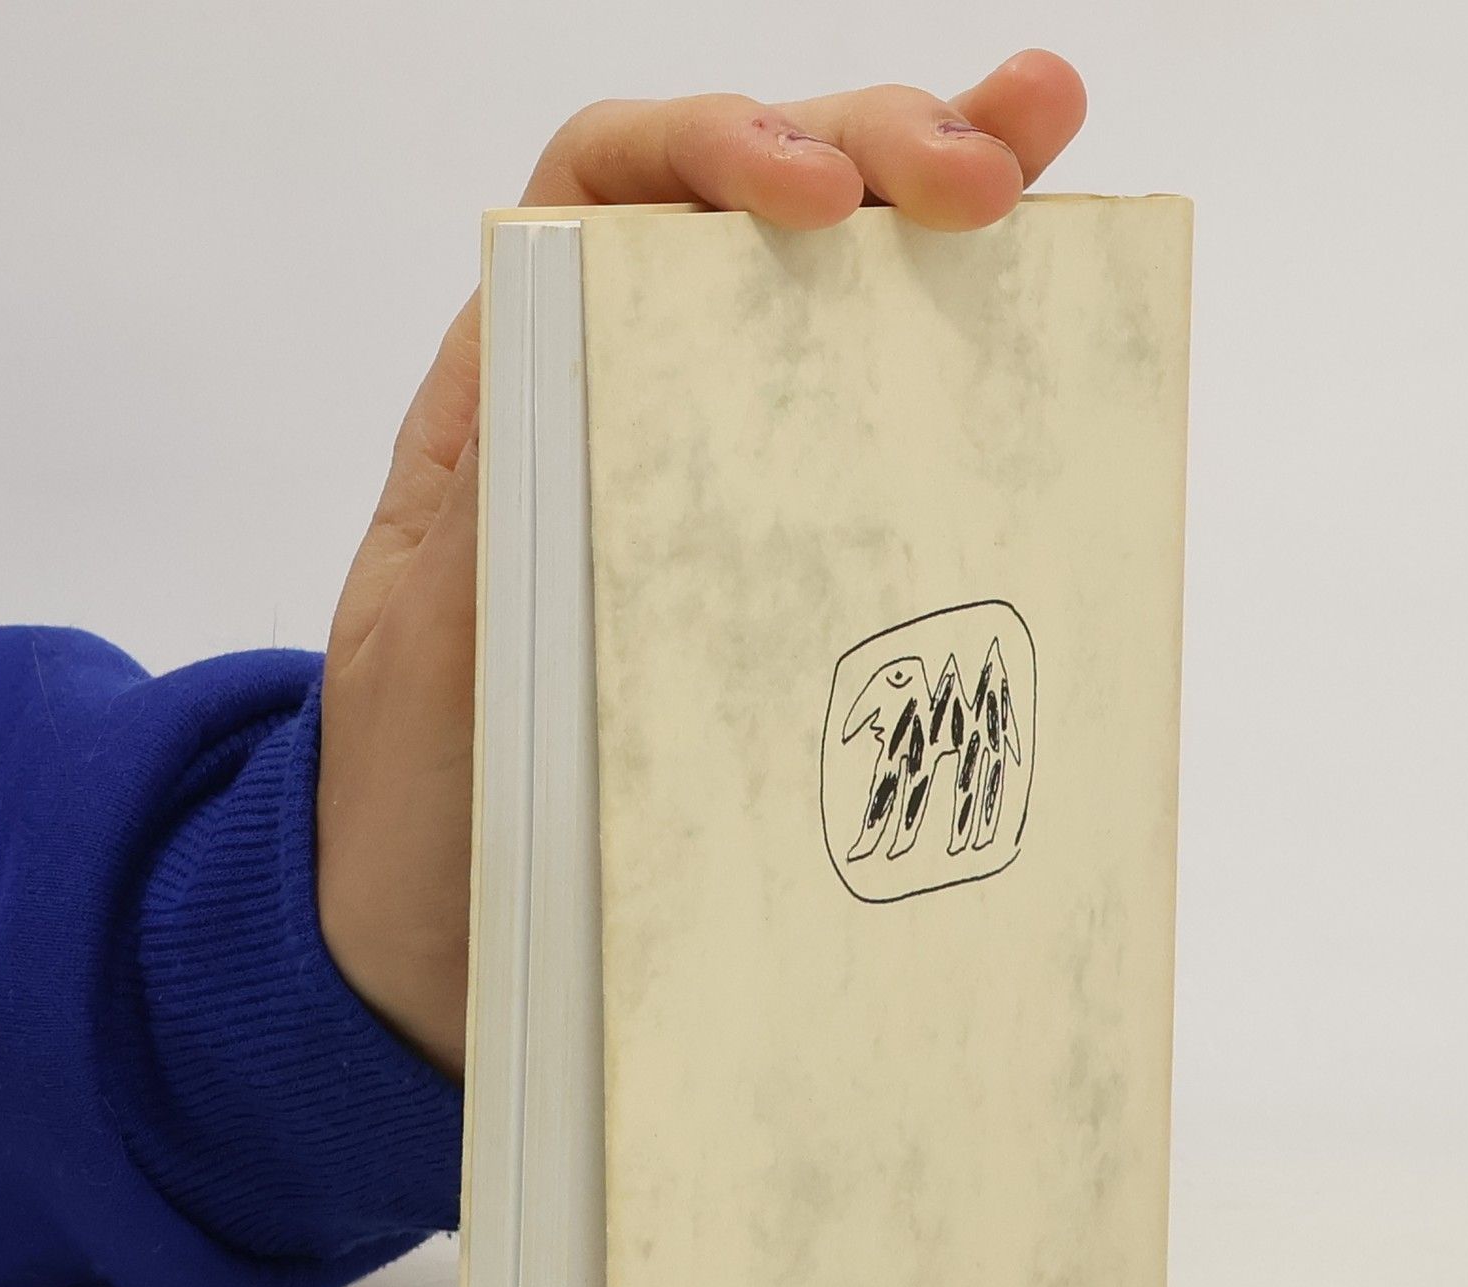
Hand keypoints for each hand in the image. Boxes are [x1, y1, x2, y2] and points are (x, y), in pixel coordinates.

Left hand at [317, 50, 1088, 1077]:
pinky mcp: (783, 582)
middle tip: (994, 170)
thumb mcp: (430, 668)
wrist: (434, 955)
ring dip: (945, 219)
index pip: (607, 193)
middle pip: (748, 219)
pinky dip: (966, 384)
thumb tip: (594, 397)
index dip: (713, 151)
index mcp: (512, 402)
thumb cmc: (414, 813)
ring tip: (1041, 149)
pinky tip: (1052, 343)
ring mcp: (712, 492)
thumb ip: (495, 533)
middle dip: (876, 151)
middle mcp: (617, 413)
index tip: (815, 197)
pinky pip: (882, 459)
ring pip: (835, 313)